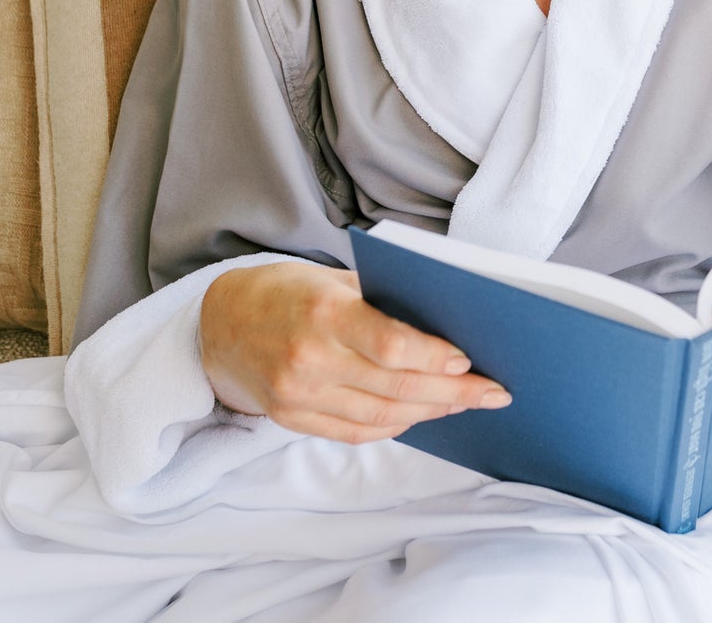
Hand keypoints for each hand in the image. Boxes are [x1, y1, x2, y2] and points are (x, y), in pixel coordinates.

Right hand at [199, 260, 510, 443]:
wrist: (219, 323)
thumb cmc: (289, 291)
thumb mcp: (333, 278)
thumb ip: (384, 302)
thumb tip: (448, 326)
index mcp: (323, 312)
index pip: (392, 345)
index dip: (436, 358)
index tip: (470, 361)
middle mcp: (308, 358)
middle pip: (395, 387)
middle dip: (452, 392)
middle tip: (492, 392)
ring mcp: (296, 395)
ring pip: (381, 415)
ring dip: (431, 412)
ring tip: (465, 404)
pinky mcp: (290, 419)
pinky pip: (355, 432)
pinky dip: (395, 425)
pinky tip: (422, 415)